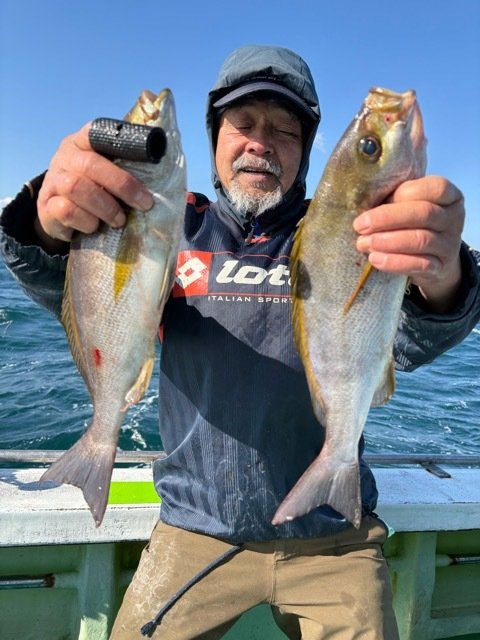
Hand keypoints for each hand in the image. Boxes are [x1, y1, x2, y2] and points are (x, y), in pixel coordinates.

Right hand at [35, 123, 153, 247]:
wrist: (61, 215)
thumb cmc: (97, 190)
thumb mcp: (113, 173)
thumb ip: (133, 164)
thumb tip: (170, 158)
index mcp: (85, 141)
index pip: (99, 131)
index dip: (123, 143)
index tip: (150, 156)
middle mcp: (66, 157)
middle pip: (92, 165)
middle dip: (123, 186)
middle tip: (144, 204)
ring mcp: (53, 180)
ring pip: (77, 188)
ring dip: (105, 207)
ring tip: (119, 220)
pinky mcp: (46, 206)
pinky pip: (66, 211)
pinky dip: (87, 221)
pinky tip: (94, 227)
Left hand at [353, 176, 464, 312]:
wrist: (435, 260)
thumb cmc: (414, 224)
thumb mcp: (409, 206)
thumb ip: (395, 200)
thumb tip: (364, 205)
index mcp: (449, 195)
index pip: (434, 188)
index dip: (403, 194)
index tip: (375, 201)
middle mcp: (454, 218)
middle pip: (424, 214)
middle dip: (387, 219)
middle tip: (360, 226)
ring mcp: (450, 244)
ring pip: (420, 240)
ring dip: (387, 242)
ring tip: (363, 244)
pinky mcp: (441, 267)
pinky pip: (419, 264)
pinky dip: (394, 262)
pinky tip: (375, 259)